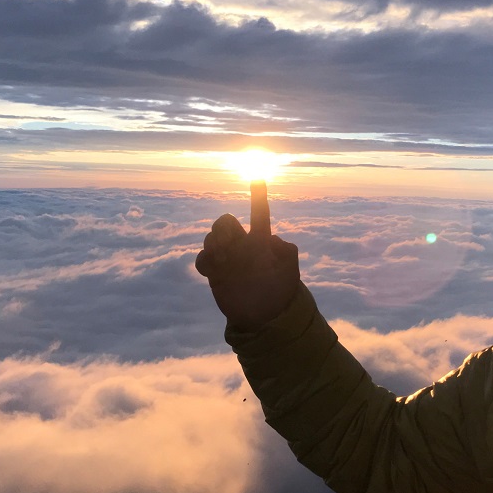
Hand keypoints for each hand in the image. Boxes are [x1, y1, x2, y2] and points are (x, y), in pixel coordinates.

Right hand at [195, 182, 299, 329]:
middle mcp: (242, 245)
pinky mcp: (215, 272)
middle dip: (223, 228)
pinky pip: (203, 259)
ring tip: (224, 261)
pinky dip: (205, 261)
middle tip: (228, 244)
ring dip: (214, 245)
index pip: (259, 213)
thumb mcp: (290, 269)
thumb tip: (269, 238)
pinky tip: (213, 271)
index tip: (257, 176)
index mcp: (261, 240)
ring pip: (211, 238)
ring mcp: (227, 258)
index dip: (258, 195)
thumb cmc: (281, 291)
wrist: (266, 316)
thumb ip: (286, 250)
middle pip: (224, 222)